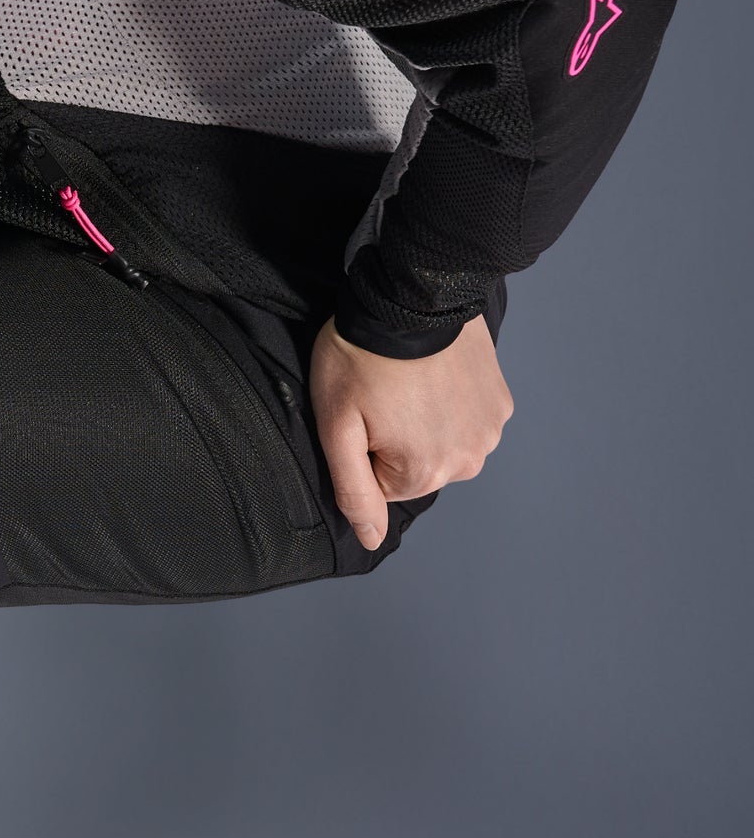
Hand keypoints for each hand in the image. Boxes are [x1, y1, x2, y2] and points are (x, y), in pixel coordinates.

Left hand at [308, 315, 513, 551]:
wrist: (410, 297)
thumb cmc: (361, 359)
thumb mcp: (337, 427)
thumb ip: (354, 491)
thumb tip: (370, 540)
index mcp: (424, 474)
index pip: (380, 485)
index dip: (364, 447)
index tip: (362, 411)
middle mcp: (468, 461)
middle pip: (416, 467)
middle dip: (395, 437)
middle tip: (382, 393)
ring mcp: (490, 430)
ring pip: (443, 444)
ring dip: (425, 420)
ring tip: (409, 380)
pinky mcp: (501, 401)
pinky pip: (467, 419)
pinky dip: (451, 401)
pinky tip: (435, 372)